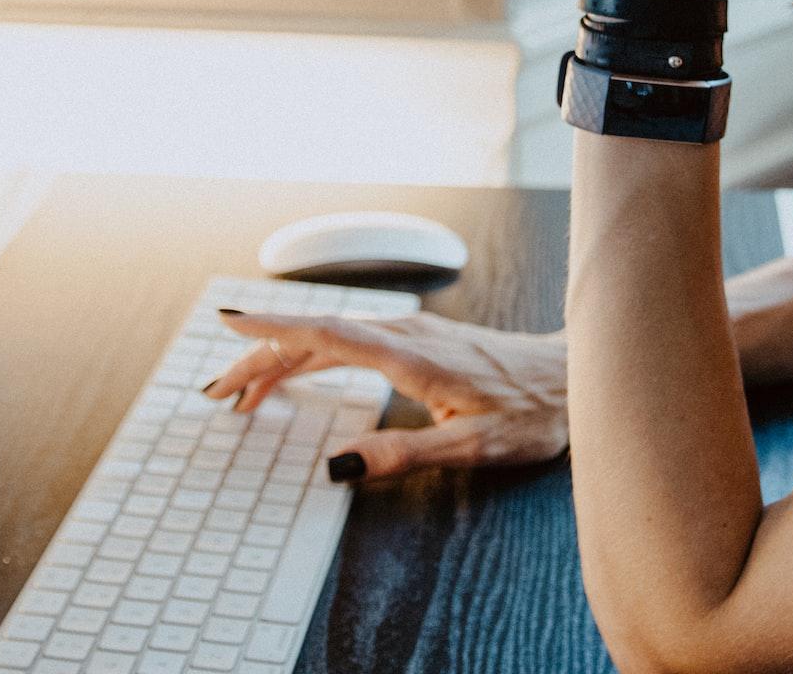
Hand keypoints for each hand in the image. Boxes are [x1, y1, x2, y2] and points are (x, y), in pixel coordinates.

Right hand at [206, 309, 568, 479]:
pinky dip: (311, 353)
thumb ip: (403, 455)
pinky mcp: (416, 338)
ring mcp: (409, 331)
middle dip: (261, 359)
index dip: (272, 332)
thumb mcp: (473, 446)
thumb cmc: (532, 411)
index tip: (228, 326)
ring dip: (282, 358)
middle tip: (218, 393)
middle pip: (314, 335)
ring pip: (329, 335)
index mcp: (409, 354)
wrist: (573, 376)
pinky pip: (348, 338)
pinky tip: (299, 369)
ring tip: (244, 391)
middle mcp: (403, 333)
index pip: (325, 335)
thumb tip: (339, 466)